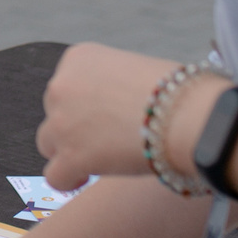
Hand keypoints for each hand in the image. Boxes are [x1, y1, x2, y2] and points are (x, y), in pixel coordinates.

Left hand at [37, 43, 219, 190]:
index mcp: (78, 58)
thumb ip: (110, 84)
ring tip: (101, 159)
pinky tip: (86, 177)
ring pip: (48, 143)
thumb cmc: (178, 93)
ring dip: (70, 152)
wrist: (189, 114)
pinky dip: (69, 179)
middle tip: (109, 138)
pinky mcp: (70, 154)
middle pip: (55, 113)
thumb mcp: (134, 69)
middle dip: (76, 127)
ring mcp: (62, 120)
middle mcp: (61, 85)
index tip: (110, 116)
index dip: (87, 106)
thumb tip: (106, 109)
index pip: (68, 86)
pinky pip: (54, 175)